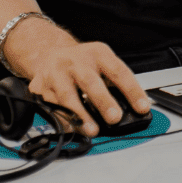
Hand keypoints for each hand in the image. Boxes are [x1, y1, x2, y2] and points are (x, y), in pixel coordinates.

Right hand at [27, 42, 149, 137]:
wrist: (49, 53)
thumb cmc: (82, 62)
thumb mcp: (101, 62)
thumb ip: (114, 83)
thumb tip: (130, 109)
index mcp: (97, 53)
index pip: (118, 71)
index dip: (132, 90)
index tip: (142, 108)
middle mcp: (76, 61)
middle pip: (91, 81)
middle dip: (104, 101)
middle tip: (115, 118)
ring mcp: (56, 73)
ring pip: (67, 96)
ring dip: (81, 115)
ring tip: (93, 129)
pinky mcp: (39, 87)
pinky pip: (52, 107)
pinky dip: (64, 120)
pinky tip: (73, 128)